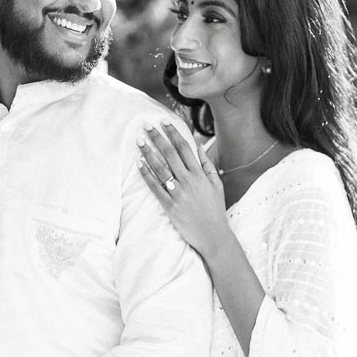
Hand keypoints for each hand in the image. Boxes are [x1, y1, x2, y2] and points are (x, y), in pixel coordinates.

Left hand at [137, 122, 228, 256]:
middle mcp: (189, 181)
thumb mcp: (216, 185)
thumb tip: (199, 146)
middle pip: (170, 154)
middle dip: (157, 137)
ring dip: (148, 152)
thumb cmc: (215, 210)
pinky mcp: (169, 206)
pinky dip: (147, 174)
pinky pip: (155, 187)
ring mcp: (178, 193)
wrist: (213, 235)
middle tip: (146, 125)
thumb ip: (207, 165)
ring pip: (161, 168)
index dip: (173, 133)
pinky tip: (139, 163)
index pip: (184, 148)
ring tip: (139, 140)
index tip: (164, 122)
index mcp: (200, 174)